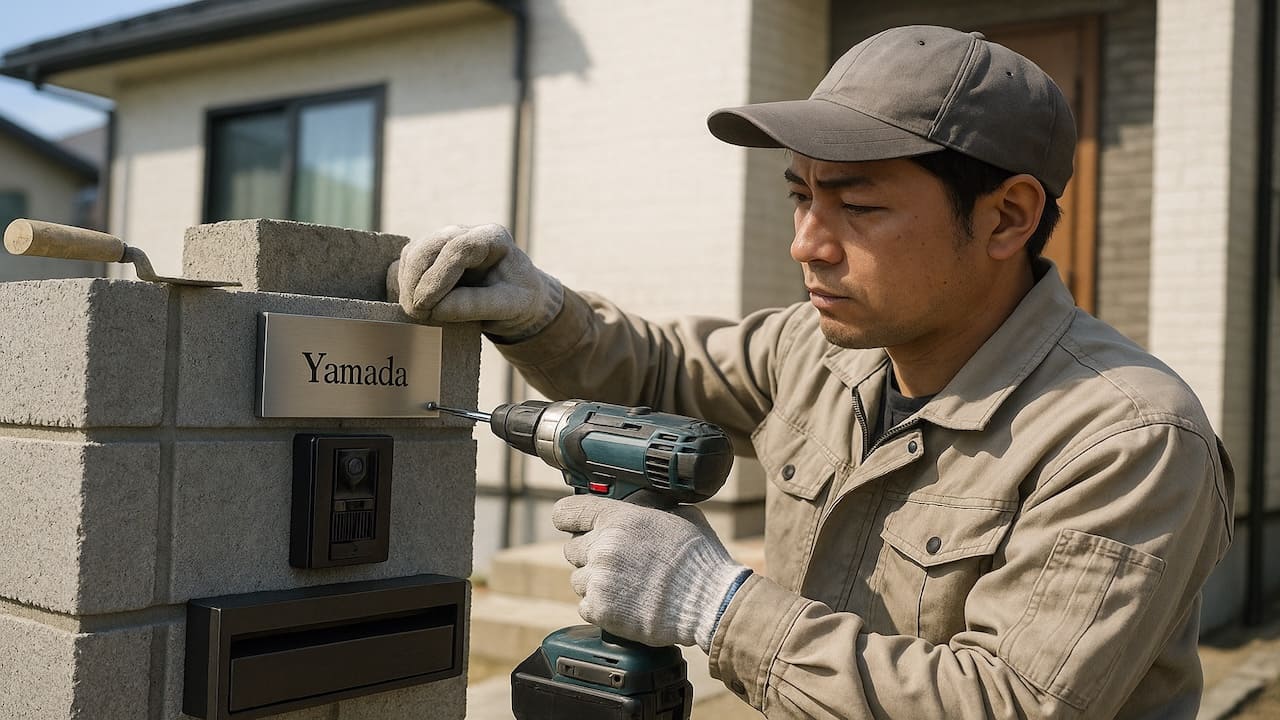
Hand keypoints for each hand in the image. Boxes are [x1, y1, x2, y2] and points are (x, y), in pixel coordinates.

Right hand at [388, 224, 562, 340]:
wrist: (516, 299)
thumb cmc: (518, 299)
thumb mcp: (511, 306)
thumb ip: (478, 305)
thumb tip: (438, 308)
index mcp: (492, 237)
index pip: (458, 248)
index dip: (438, 277)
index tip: (427, 306)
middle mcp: (466, 232)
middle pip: (429, 247)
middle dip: (417, 281)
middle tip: (416, 313)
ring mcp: (445, 241)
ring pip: (413, 253)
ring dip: (408, 284)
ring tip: (416, 314)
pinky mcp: (430, 255)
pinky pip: (407, 264)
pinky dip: (404, 284)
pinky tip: (414, 304)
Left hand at [553, 493, 749, 650]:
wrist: (710, 603)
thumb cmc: (700, 558)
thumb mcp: (680, 514)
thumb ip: (649, 505)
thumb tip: (638, 500)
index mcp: (618, 518)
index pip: (567, 512)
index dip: (570, 518)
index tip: (573, 524)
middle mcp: (602, 546)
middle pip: (572, 549)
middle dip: (591, 554)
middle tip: (619, 562)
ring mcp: (598, 580)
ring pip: (579, 580)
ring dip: (596, 582)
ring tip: (627, 586)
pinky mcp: (600, 610)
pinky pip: (585, 606)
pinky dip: (602, 607)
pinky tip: (627, 604)